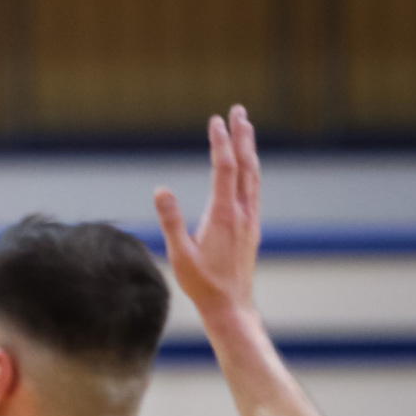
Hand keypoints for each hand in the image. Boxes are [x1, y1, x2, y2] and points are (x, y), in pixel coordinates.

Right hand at [154, 104, 261, 320]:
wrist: (231, 306)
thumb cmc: (202, 283)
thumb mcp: (180, 254)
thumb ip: (171, 221)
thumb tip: (161, 190)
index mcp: (224, 215)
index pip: (225, 168)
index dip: (220, 142)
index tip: (215, 120)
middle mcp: (242, 212)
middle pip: (245, 164)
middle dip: (241, 135)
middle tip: (238, 110)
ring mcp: (250, 219)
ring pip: (253, 175)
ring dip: (249, 149)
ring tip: (246, 129)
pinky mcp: (252, 227)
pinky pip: (254, 189)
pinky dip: (250, 170)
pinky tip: (248, 168)